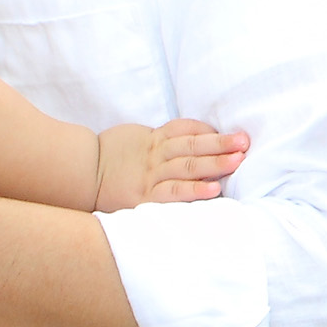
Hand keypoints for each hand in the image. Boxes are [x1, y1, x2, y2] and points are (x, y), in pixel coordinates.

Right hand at [105, 117, 252, 208]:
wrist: (82, 173)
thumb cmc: (113, 157)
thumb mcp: (137, 139)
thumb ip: (163, 138)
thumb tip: (195, 137)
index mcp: (154, 139)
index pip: (186, 129)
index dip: (211, 131)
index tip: (236, 134)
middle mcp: (156, 155)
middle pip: (193, 145)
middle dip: (221, 144)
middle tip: (245, 143)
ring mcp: (151, 175)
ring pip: (187, 165)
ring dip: (215, 163)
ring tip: (238, 161)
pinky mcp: (145, 197)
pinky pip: (174, 192)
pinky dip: (195, 190)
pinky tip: (214, 190)